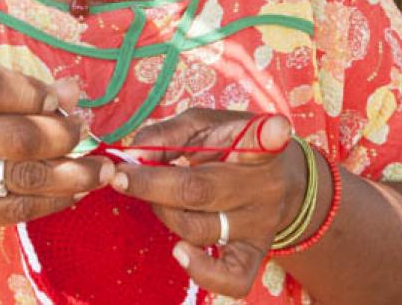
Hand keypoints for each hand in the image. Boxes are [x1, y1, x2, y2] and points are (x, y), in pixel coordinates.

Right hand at [0, 62, 114, 225]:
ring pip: (23, 178)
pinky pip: (15, 210)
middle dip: (64, 136)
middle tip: (86, 131)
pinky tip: (77, 192)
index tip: (65, 99)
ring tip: (102, 170)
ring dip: (72, 175)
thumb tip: (72, 91)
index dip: (37, 93)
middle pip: (18, 138)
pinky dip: (53, 202)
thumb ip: (22, 85)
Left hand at [109, 108, 305, 298]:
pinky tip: (179, 253)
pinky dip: (202, 272)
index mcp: (253, 144)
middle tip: (120, 177)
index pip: (262, 139)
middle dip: (151, 184)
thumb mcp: (205, 123)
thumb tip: (133, 154)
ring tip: (156, 197)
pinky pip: (232, 278)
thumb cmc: (231, 143)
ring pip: (200, 229)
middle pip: (200, 190)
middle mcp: (262, 185)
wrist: (280, 179)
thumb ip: (168, 133)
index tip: (277, 128)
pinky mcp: (255, 254)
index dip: (268, 135)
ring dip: (164, 213)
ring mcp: (259, 224)